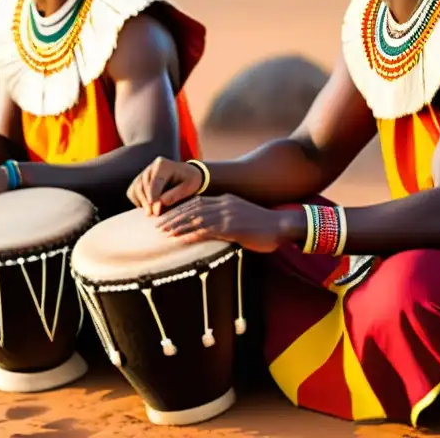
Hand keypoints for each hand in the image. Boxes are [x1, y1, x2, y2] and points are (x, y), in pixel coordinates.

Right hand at [127, 156, 203, 215]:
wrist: (186, 175)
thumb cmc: (189, 181)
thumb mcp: (189, 187)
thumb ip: (175, 194)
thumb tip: (160, 203)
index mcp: (162, 164)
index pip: (154, 181)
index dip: (153, 196)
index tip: (155, 211)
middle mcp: (151, 167)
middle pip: (142, 185)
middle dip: (146, 202)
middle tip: (152, 215)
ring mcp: (144, 173)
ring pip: (136, 188)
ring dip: (141, 202)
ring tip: (149, 214)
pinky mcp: (139, 181)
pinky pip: (132, 191)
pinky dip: (137, 201)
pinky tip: (146, 208)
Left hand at [154, 193, 286, 252]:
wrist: (282, 226)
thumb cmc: (263, 226)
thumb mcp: (241, 218)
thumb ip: (225, 220)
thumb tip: (211, 229)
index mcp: (225, 200)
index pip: (196, 202)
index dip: (179, 208)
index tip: (166, 215)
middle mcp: (224, 204)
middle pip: (192, 207)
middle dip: (173, 216)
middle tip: (157, 224)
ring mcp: (227, 214)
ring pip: (196, 218)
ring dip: (178, 225)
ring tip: (164, 232)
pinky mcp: (232, 227)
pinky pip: (207, 229)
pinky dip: (191, 233)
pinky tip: (181, 239)